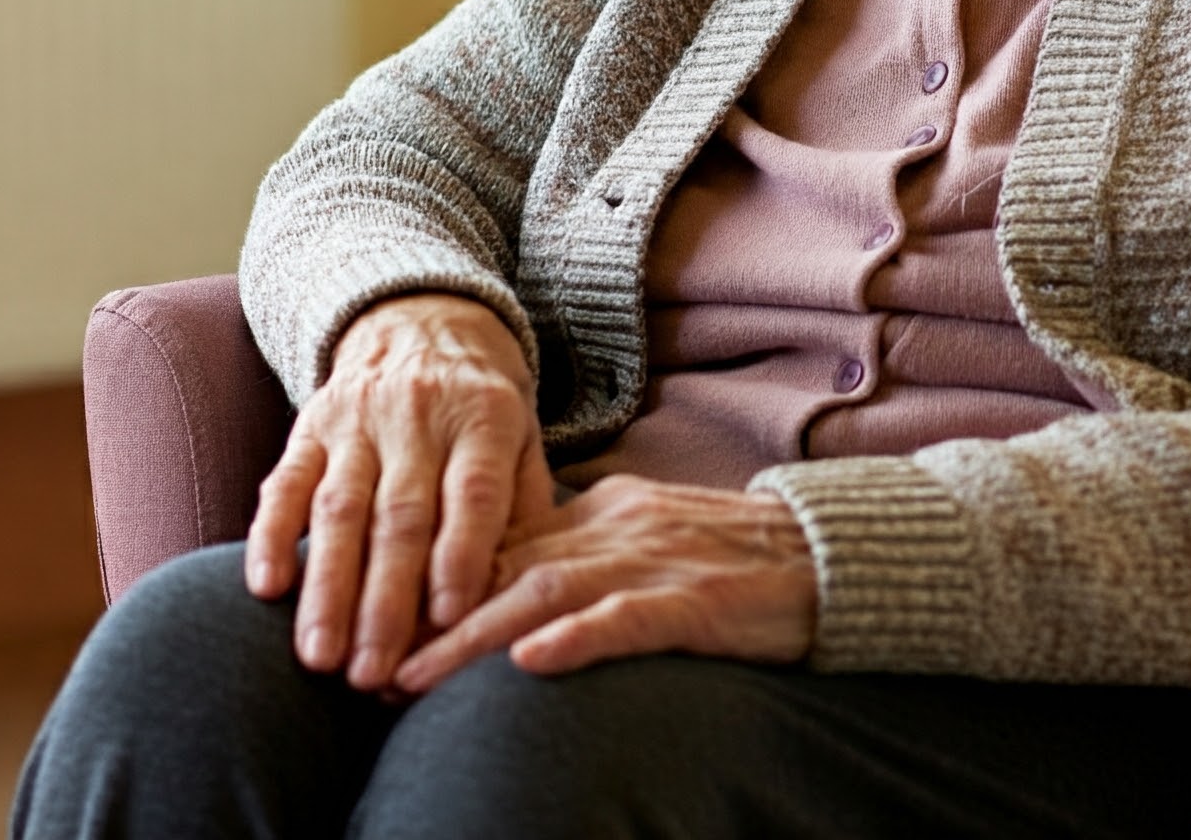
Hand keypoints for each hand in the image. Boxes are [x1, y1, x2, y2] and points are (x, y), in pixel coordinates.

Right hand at [244, 293, 551, 689]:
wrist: (424, 319)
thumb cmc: (482, 405)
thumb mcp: (523, 436)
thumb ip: (525, 505)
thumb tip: (525, 590)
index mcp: (484, 416)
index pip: (473, 490)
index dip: (462, 553)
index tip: (452, 619)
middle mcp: (419, 414)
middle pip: (400, 513)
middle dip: (386, 600)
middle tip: (373, 674)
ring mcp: (358, 418)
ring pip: (339, 507)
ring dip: (327, 587)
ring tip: (321, 656)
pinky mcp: (310, 424)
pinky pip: (286, 481)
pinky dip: (270, 535)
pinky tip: (263, 589)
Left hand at [392, 474, 816, 692]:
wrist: (823, 551)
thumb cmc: (733, 555)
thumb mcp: (645, 537)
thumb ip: (583, 550)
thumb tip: (507, 581)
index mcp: (602, 510)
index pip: (500, 541)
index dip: (432, 581)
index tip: (373, 619)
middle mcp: (616, 526)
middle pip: (504, 567)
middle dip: (430, 618)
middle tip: (367, 663)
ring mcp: (653, 561)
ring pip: (545, 592)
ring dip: (473, 638)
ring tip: (414, 680)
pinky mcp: (696, 601)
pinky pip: (627, 618)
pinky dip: (575, 638)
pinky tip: (531, 663)